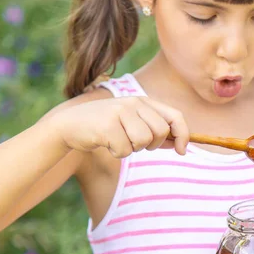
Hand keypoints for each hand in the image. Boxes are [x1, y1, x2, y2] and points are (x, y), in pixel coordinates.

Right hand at [51, 96, 188, 157]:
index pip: (175, 116)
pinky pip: (125, 150)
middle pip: (161, 132)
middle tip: (135, 143)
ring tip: (119, 140)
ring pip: (144, 141)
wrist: (70, 125)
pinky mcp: (107, 125)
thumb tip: (182, 145)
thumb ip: (156, 132)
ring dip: (132, 148)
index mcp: (143, 101)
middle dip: (152, 145)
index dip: (183, 134)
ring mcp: (120, 112)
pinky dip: (117, 152)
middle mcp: (133, 103)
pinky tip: (106, 143)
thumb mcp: (133, 125)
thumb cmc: (106, 128)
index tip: (183, 150)